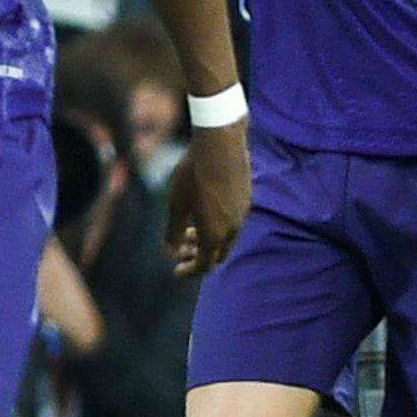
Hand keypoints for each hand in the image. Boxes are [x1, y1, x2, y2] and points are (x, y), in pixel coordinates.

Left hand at [163, 120, 250, 275]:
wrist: (220, 143)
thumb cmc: (193, 174)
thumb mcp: (176, 204)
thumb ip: (172, 232)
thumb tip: (170, 252)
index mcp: (214, 235)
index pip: (203, 265)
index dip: (188, 271)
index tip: (176, 272)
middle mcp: (232, 229)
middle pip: (217, 254)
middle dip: (198, 256)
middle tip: (181, 250)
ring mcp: (242, 213)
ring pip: (227, 237)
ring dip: (207, 239)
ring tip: (189, 229)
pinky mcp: (246, 198)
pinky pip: (232, 221)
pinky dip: (218, 225)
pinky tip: (205, 210)